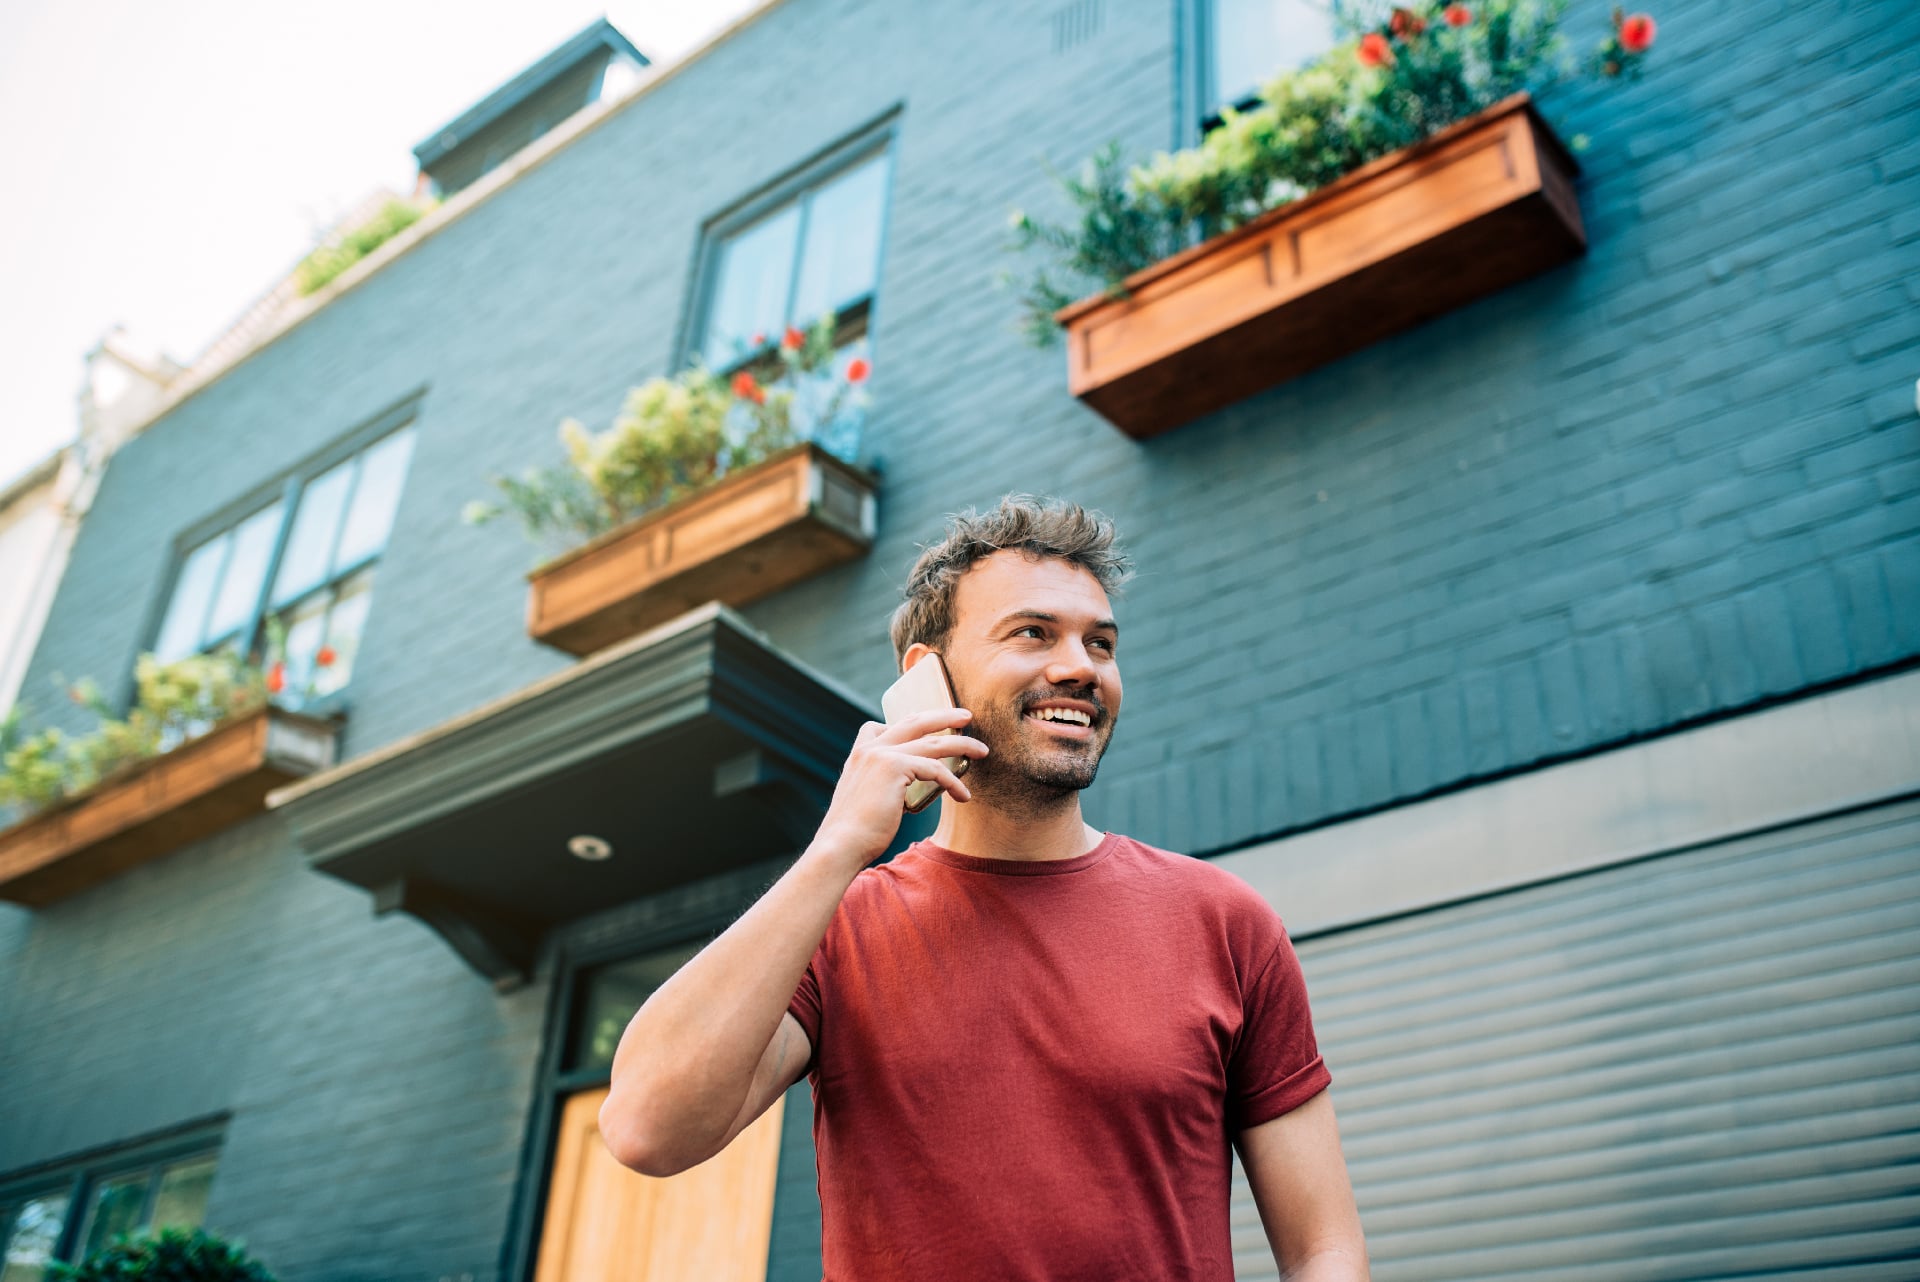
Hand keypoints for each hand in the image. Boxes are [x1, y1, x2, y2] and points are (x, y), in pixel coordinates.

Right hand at [809, 709, 986, 867]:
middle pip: (914, 721)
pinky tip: (964, 796)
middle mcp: (870, 748)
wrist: (841, 844)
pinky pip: (935, 770)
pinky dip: (953, 782)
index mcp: (859, 753)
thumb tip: (905, 787)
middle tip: (966, 716)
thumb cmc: (856, 832)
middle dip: (944, 716)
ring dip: (961, 744)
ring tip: (981, 750)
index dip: (907, 723)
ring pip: (932, 743)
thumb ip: (882, 785)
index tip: (929, 724)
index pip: (881, 725)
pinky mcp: (895, 767)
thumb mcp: (865, 799)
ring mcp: (881, 754)